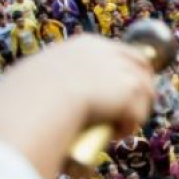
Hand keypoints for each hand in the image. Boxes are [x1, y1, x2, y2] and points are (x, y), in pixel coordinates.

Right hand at [0, 35, 152, 178]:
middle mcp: (111, 53)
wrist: (45, 95)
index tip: (126, 89)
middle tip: (132, 112)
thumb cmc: (33, 92)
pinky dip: (127, 127)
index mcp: (89, 45)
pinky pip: (138, 115)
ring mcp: (124, 70)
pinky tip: (113, 134)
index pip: (121, 52)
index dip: (127, 71)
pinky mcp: (132, 91)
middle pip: (143, 67)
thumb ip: (55, 81)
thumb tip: (44, 98)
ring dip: (135, 113)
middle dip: (142, 89)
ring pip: (145, 93)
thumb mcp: (44, 77)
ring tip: (117, 128)